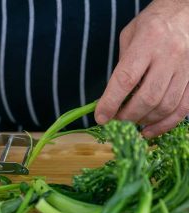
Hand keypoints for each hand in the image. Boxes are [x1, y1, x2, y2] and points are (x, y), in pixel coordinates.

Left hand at [95, 0, 188, 136]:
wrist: (187, 14)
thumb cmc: (153, 24)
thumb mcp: (130, 36)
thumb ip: (122, 66)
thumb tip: (113, 98)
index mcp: (148, 41)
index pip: (126, 79)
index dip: (111, 102)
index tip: (100, 117)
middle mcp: (169, 55)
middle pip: (147, 98)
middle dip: (127, 116)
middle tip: (116, 119)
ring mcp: (186, 69)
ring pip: (164, 107)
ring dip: (143, 121)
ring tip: (131, 123)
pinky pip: (181, 110)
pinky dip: (164, 125)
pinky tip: (149, 131)